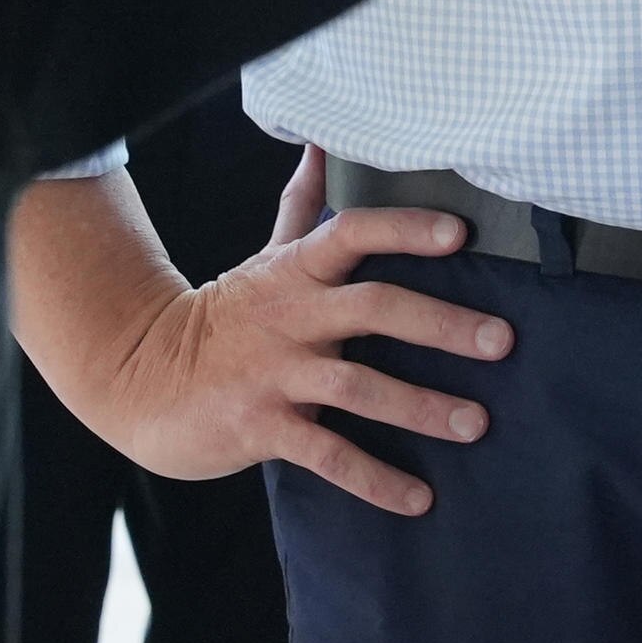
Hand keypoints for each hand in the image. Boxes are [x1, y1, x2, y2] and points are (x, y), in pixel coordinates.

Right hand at [57, 146, 516, 516]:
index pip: (353, 233)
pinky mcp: (262, 427)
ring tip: (476, 423)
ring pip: (359, 387)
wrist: (139, 379)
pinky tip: (419, 499)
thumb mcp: (264, 258)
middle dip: (441, 325)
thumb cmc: (224, 316)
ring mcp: (276, 374)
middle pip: (374, 309)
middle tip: (502, 341)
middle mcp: (292, 317)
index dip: (404, 229)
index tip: (459, 234)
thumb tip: (322, 143)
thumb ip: (302, 207)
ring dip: (421, 407)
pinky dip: (374, 478)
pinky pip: (328, 454)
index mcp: (296, 272)